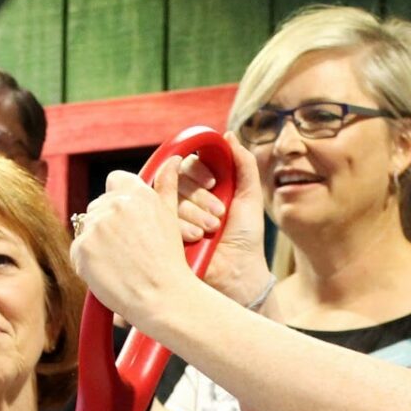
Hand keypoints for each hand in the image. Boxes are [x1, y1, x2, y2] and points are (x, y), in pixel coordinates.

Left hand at [73, 158, 202, 329]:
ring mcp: (96, 226)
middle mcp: (115, 204)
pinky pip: (77, 251)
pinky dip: (87, 263)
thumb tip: (172, 159)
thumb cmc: (169, 262)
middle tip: (125, 250)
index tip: (126, 220)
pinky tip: (107, 273)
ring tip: (118, 263)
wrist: (162, 297)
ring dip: (95, 244)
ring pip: (86, 229)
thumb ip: (167, 186)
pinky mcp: (82, 248)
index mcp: (137, 193)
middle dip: (106, 225)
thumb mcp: (172, 219)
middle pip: (97, 207)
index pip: (114, 180)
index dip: (118, 199)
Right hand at [170, 135, 271, 307]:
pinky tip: (195, 237)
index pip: (188, 163)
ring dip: (192, 211)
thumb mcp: (250, 197)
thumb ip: (244, 164)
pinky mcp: (161, 234)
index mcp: (202, 186)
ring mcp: (170, 217)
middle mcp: (184, 198)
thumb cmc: (246, 237)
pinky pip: (160, 218)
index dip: (199, 170)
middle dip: (199, 196)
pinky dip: (180, 224)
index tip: (214, 183)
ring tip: (211, 229)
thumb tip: (228, 136)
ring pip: (167, 198)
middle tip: (219, 215)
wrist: (238, 274)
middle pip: (176, 179)